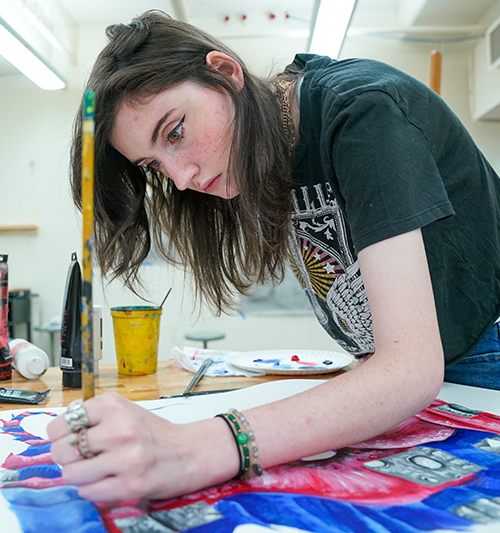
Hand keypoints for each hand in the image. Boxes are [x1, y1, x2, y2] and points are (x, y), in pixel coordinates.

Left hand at [47, 393, 237, 501]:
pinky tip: (105, 480)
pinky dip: (90, 489)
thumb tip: (54, 434)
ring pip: (72, 473)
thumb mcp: (124, 412)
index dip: (59, 434)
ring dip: (78, 475)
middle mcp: (120, 429)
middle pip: (62, 449)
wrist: (189, 451)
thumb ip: (93, 418)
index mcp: (114, 406)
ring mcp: (126, 458)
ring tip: (94, 470)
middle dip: (66, 457)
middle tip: (81, 457)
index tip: (67, 438)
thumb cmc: (154, 432)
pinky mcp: (130, 484)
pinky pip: (88, 491)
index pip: (63, 422)